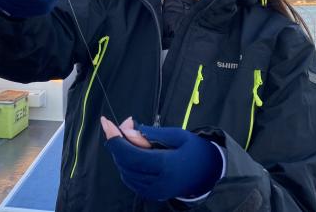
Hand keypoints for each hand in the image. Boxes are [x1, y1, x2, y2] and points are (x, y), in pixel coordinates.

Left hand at [101, 116, 222, 201]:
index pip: (131, 155)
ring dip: (121, 152)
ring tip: (130, 135)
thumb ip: (151, 134)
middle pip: (124, 163)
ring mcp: (154, 192)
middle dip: (117, 142)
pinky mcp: (152, 194)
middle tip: (123, 124)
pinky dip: (126, 163)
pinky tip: (132, 150)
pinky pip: (130, 178)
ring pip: (125, 171)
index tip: (106, 122)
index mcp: (166, 166)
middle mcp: (158, 183)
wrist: (209, 173)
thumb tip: (127, 130)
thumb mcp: (177, 136)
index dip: (115, 139)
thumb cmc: (195, 150)